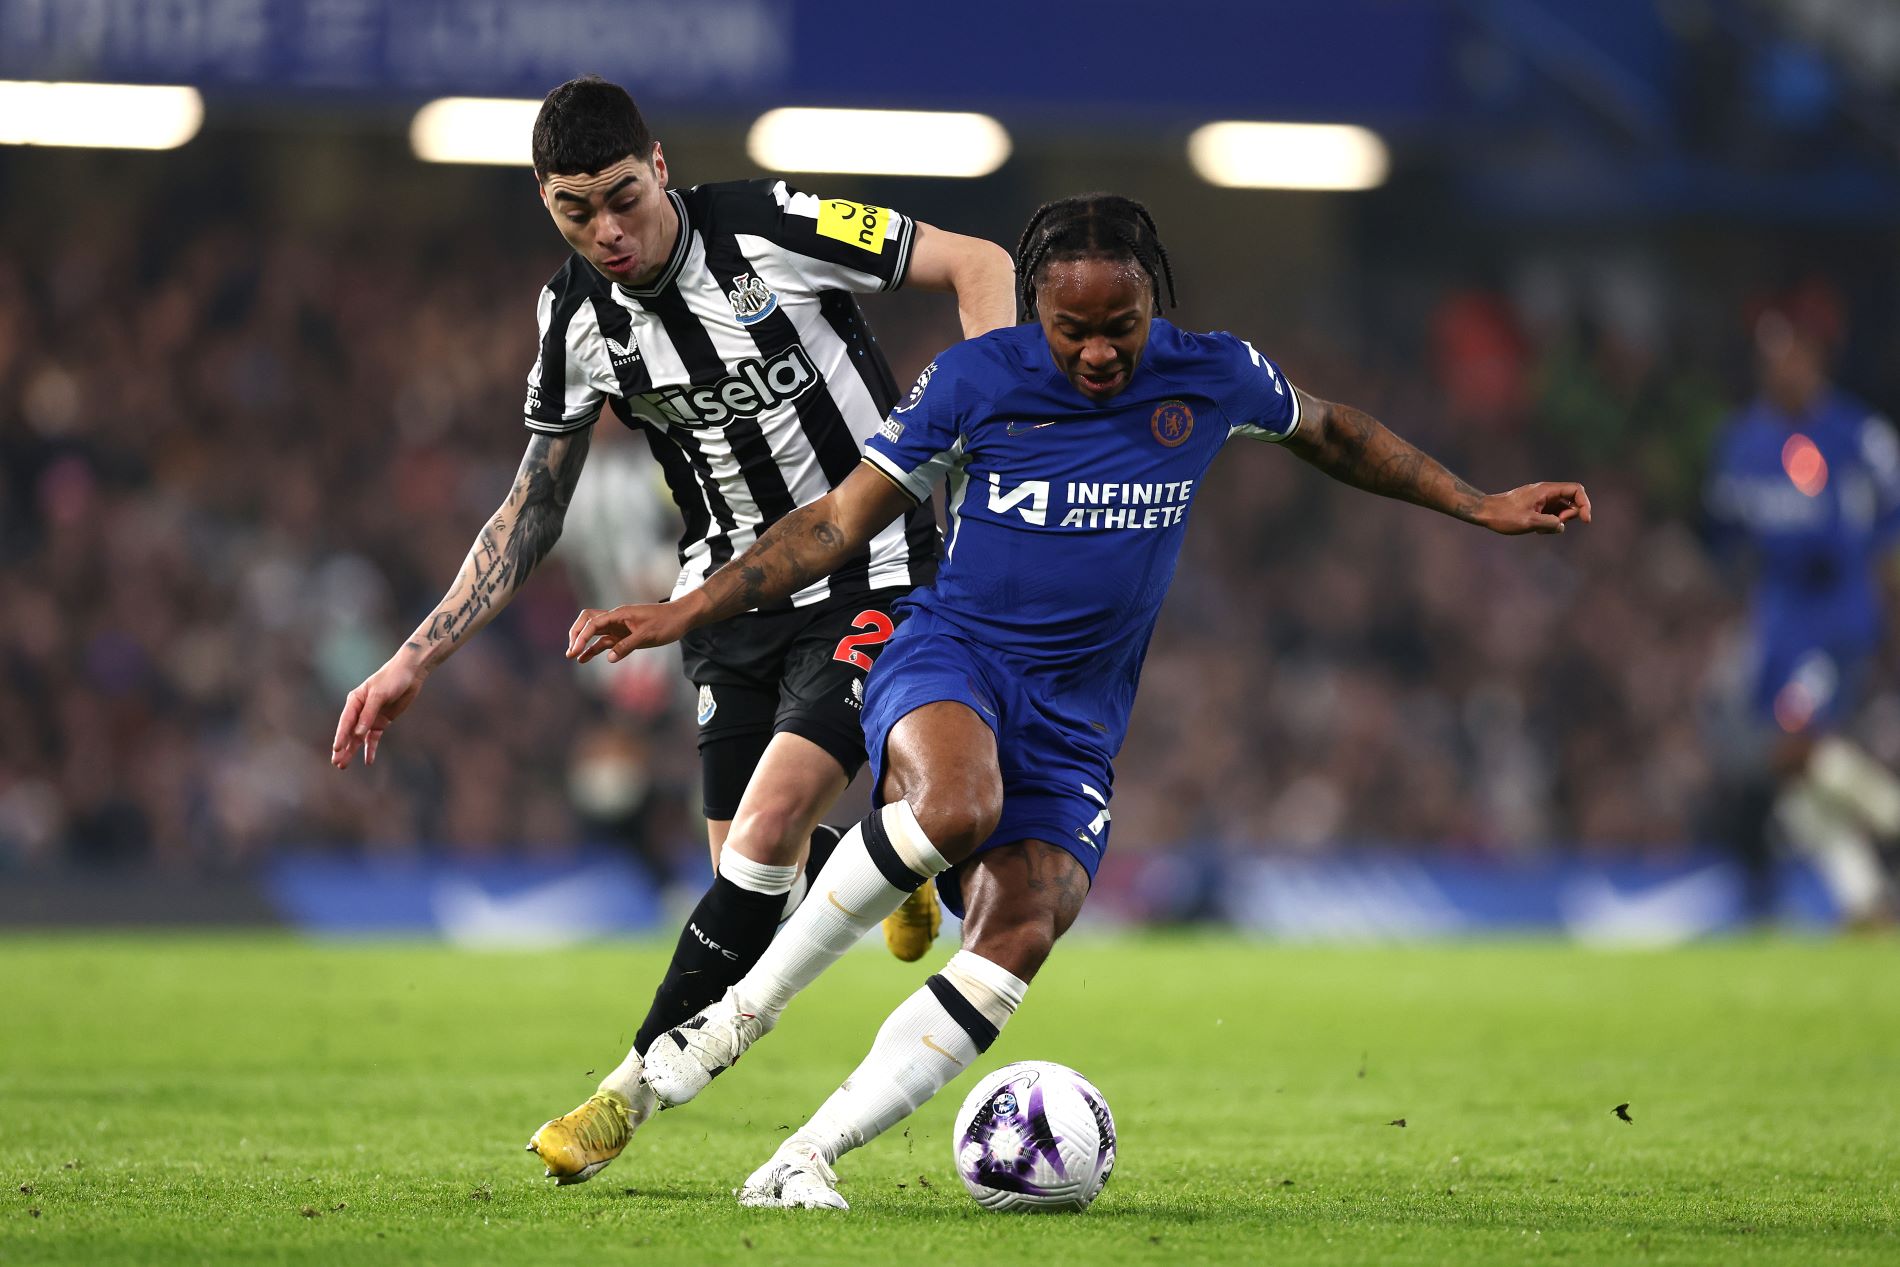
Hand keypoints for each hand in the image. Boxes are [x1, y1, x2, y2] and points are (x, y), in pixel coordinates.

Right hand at [332, 654, 426, 768]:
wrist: (410, 674)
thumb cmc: (392, 679)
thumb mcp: (379, 695)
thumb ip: (368, 714)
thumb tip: (358, 733)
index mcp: (355, 701)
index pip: (345, 722)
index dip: (340, 736)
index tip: (336, 749)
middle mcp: (360, 710)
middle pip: (349, 732)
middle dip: (343, 748)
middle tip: (336, 763)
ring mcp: (370, 717)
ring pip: (359, 738)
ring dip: (352, 751)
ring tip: (343, 765)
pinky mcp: (382, 722)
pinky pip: (373, 738)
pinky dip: (371, 749)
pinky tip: (368, 761)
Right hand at [568, 600, 695, 662]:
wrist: (680, 618)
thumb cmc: (666, 623)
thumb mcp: (647, 635)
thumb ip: (628, 645)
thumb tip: (609, 657)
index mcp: (619, 614)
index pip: (593, 622)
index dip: (581, 636)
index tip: (575, 650)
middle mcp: (615, 619)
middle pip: (588, 622)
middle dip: (576, 635)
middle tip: (571, 651)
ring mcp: (619, 627)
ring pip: (594, 632)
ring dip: (583, 642)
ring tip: (573, 657)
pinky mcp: (624, 635)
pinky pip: (605, 642)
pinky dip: (594, 649)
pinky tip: (585, 659)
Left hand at [1476, 482, 1591, 534]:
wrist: (1485, 512)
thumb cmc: (1504, 516)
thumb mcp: (1529, 522)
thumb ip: (1550, 523)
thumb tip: (1562, 525)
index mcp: (1546, 490)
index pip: (1576, 490)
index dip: (1585, 504)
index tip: (1585, 520)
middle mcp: (1546, 492)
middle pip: (1571, 500)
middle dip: (1570, 515)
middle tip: (1555, 524)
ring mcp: (1541, 499)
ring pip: (1561, 509)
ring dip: (1558, 522)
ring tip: (1541, 530)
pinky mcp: (1536, 507)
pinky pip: (1551, 514)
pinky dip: (1550, 523)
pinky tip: (1537, 530)